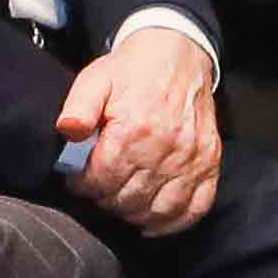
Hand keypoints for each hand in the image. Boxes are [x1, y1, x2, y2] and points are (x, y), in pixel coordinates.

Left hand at [56, 16, 224, 233]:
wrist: (177, 55)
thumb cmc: (132, 71)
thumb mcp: (96, 79)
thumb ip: (78, 107)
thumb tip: (68, 131)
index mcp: (135, 129)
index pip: (101, 180)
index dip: (82, 185)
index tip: (77, 179)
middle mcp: (166, 148)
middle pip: (128, 200)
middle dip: (105, 200)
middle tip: (98, 189)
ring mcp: (191, 159)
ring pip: (158, 210)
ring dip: (133, 214)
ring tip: (120, 202)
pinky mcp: (209, 164)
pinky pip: (195, 208)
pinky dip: (173, 223)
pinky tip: (152, 222)